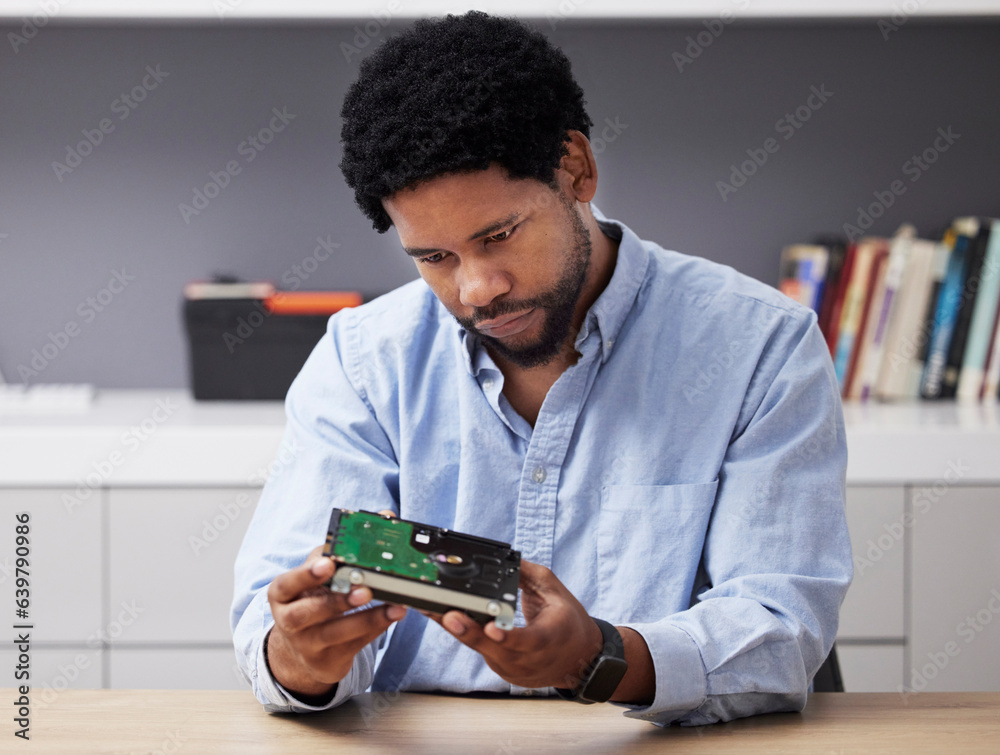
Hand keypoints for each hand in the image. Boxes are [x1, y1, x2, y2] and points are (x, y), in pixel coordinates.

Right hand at [265, 536, 405, 699]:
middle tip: (364, 589)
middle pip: (308, 613)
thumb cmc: (314, 597)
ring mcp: (307, 645)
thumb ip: (345, 546)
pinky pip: (354, 645)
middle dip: (337, 600)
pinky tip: (393, 614)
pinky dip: (376, 629)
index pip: (287, 584)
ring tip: (394, 604)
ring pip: (335, 633)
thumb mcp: (319, 572)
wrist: (302, 648)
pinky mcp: (328, 662)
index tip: (328, 563)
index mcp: (282, 594)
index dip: (306, 575)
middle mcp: (289, 622)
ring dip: (367, 618)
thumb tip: (385, 516)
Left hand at [430, 559, 603, 689]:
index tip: (490, 627)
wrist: (580, 660)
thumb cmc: (569, 624)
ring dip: (460, 631)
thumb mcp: (556, 592)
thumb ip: (529, 575)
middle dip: (469, 632)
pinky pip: (482, 652)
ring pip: (483, 651)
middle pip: (496, 649)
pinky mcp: (503, 671)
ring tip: (435, 611)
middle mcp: (531, 659)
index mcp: (550, 638)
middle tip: (448, 615)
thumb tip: (505, 559)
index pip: (528, 640)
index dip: (507, 636)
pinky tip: (447, 620)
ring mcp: (515, 669)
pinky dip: (467, 635)